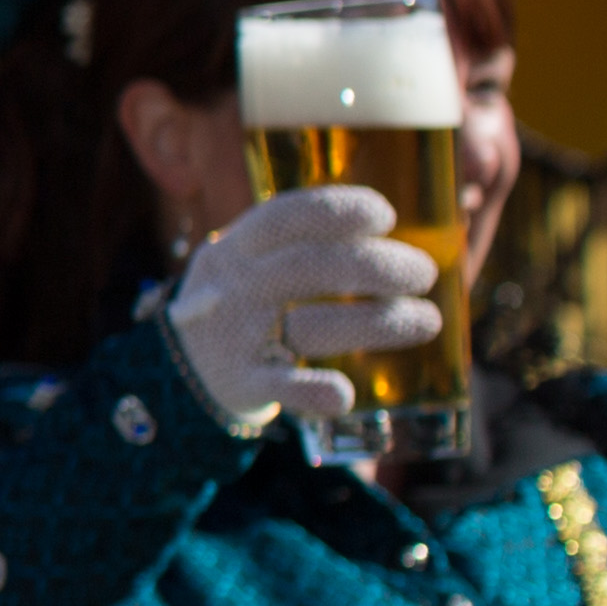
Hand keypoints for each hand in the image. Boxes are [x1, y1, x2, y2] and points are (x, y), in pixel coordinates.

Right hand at [166, 185, 442, 436]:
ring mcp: (238, 336)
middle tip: (423, 273)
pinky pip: (280, 388)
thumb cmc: (243, 300)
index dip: (341, 211)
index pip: (288, 216)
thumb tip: (404, 237)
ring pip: (310, 326)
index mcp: (240, 246)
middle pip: (311, 267)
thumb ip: (304, 245)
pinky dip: (311, 391)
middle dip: (377, 267)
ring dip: (377, 323)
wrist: (179, 363)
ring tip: (426, 320)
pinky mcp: (244, 384)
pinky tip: (344, 394)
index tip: (386, 216)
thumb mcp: (251, 259)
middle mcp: (237, 286)